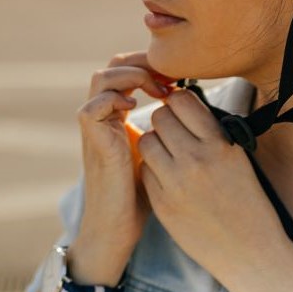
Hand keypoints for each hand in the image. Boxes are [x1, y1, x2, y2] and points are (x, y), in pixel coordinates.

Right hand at [75, 53, 173, 266]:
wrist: (119, 229)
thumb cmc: (143, 197)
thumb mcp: (162, 155)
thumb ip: (171, 132)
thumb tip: (202, 114)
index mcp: (120, 116)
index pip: (129, 70)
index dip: (153, 64)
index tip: (180, 74)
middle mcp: (106, 118)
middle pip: (114, 65)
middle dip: (143, 62)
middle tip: (170, 74)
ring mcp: (97, 130)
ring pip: (100, 79)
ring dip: (130, 76)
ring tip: (156, 89)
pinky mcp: (94, 146)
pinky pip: (91, 109)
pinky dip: (112, 102)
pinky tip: (135, 109)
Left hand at [137, 84, 287, 284]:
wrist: (251, 252)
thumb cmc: (249, 204)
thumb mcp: (239, 160)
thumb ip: (213, 134)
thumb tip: (185, 108)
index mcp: (221, 144)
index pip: (183, 100)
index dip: (178, 103)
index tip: (181, 112)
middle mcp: (197, 160)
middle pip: (160, 118)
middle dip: (164, 122)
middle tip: (173, 135)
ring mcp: (177, 183)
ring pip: (146, 142)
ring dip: (154, 145)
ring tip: (168, 157)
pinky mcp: (163, 205)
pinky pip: (145, 172)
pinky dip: (153, 171)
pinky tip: (168, 180)